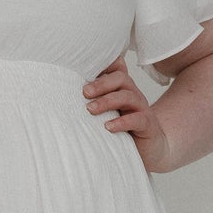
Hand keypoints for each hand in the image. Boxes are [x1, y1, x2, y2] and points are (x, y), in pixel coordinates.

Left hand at [81, 55, 174, 173]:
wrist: (150, 149)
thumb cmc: (123, 130)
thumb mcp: (107, 113)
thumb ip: (92, 103)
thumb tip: (63, 98)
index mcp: (121, 89)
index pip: (116, 69)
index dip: (104, 63)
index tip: (83, 66)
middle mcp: (132, 94)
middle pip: (121, 78)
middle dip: (101, 84)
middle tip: (84, 92)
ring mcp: (141, 108)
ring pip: (128, 96)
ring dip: (107, 101)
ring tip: (91, 110)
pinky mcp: (148, 124)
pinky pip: (137, 119)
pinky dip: (122, 122)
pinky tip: (108, 127)